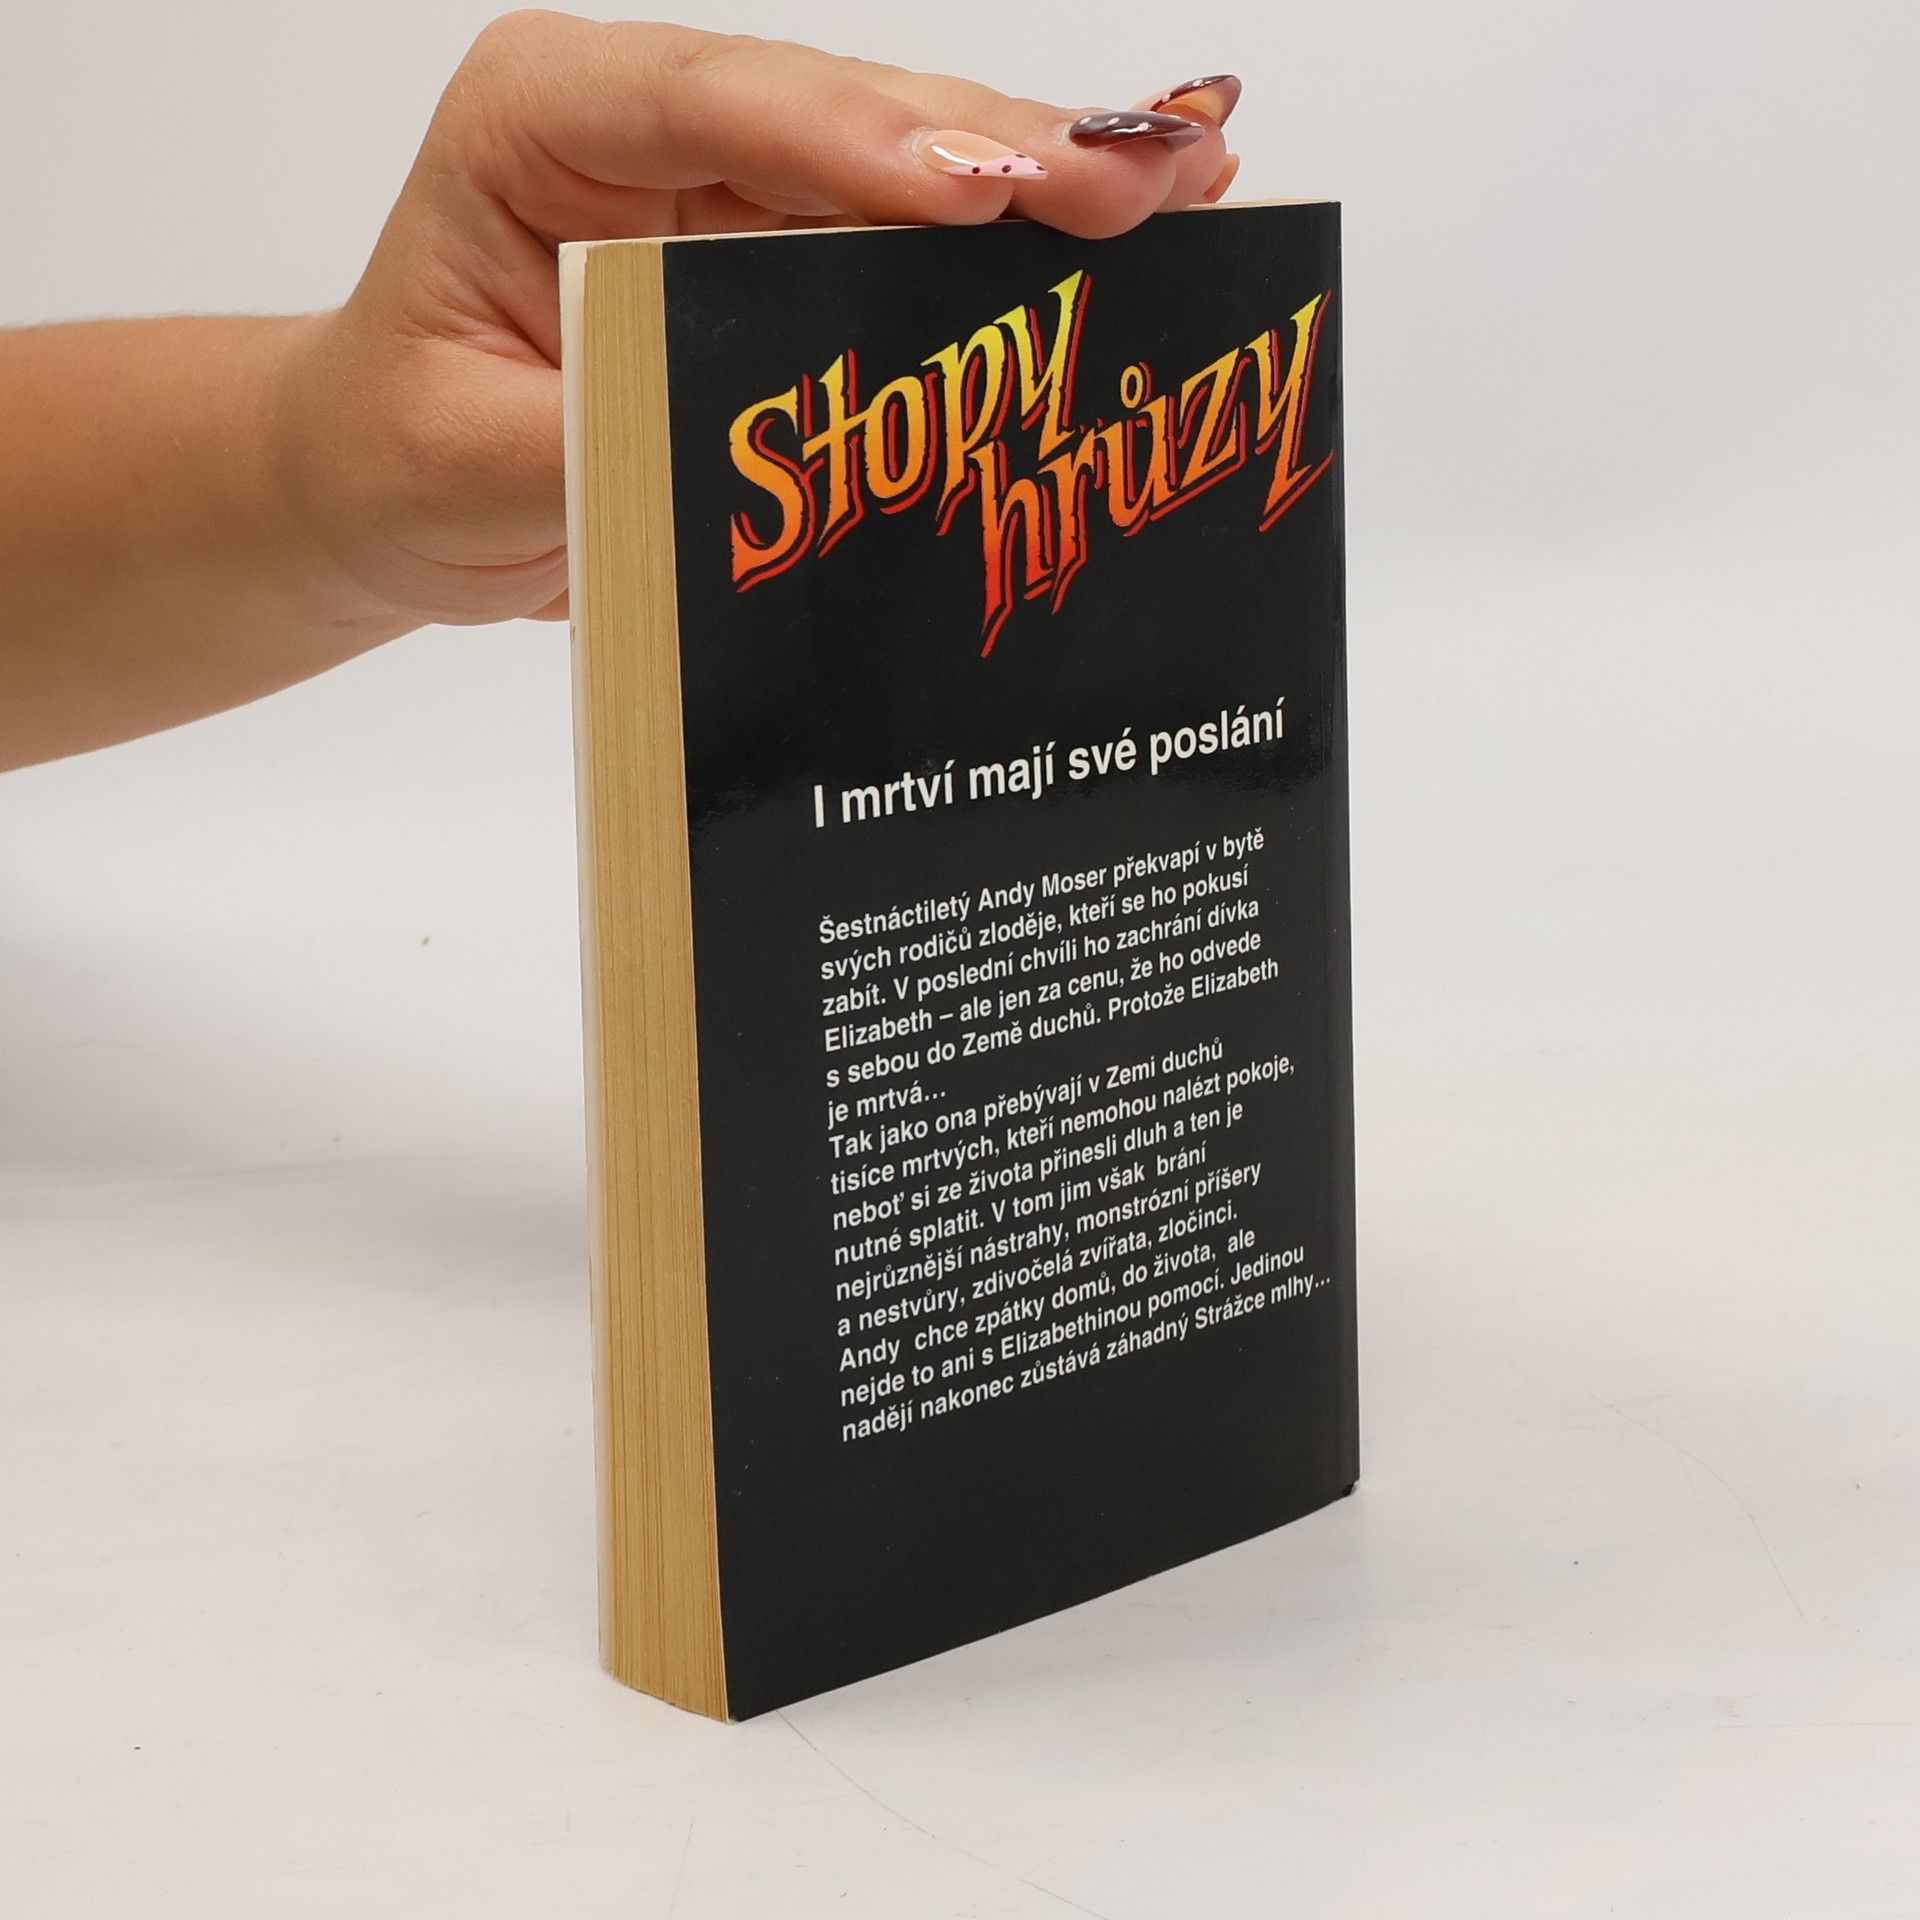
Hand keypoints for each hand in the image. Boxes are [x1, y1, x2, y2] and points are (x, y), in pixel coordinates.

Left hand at [282, 14, 1239, 629]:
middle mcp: (648, 122)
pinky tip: (1126, 221)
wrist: (390, 485)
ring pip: (908, 160)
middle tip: (1151, 177)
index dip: (865, 142)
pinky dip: (1018, 244)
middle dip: (1007, 147)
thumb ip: (606, 441)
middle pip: (848, 112)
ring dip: (1047, 177)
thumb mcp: (466, 462)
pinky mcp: (781, 248)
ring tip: (1188, 180)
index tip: (990, 191)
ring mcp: (729, 180)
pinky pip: (912, 239)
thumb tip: (760, 446)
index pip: (716, 105)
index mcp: (542, 118)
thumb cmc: (399, 450)